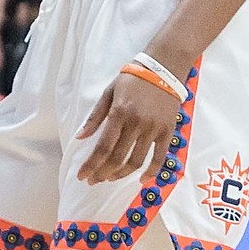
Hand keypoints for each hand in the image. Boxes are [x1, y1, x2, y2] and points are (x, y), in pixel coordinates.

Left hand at [75, 70, 181, 184]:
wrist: (164, 68)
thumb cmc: (132, 79)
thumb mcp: (109, 92)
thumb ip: (95, 116)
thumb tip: (80, 137)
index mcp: (119, 113)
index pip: (103, 147)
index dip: (91, 165)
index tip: (82, 176)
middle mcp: (137, 123)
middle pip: (117, 158)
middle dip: (102, 173)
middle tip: (93, 180)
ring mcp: (154, 129)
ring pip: (136, 161)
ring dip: (121, 175)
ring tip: (109, 178)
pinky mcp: (167, 131)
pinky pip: (159, 158)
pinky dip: (150, 172)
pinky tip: (140, 181)